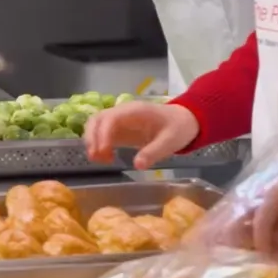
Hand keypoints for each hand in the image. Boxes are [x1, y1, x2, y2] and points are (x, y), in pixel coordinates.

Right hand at [84, 102, 199, 169]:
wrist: (185, 121)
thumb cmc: (178, 128)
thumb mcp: (170, 141)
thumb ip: (154, 152)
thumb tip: (137, 165)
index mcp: (135, 111)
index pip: (111, 118)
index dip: (103, 135)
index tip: (103, 153)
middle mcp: (124, 113)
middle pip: (97, 119)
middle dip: (92, 138)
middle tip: (97, 158)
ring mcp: (121, 121)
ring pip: (96, 125)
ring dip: (92, 141)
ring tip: (101, 160)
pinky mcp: (121, 130)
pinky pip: (102, 134)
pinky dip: (98, 146)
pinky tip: (106, 159)